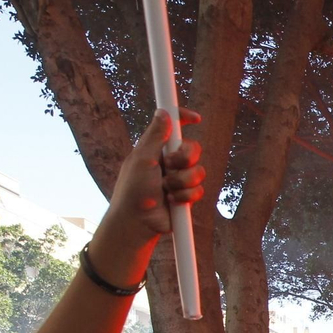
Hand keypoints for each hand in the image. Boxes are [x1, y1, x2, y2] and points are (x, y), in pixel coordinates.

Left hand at [101, 109, 205, 244]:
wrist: (139, 220)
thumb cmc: (133, 189)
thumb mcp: (142, 158)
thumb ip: (154, 135)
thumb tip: (163, 112)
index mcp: (156, 148)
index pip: (173, 128)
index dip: (184, 120)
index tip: (195, 119)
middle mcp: (169, 161)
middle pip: (193, 148)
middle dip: (185, 158)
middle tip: (170, 165)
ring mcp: (179, 179)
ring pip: (199, 171)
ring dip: (183, 181)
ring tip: (166, 189)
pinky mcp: (186, 195)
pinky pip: (199, 190)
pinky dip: (185, 196)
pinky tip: (172, 201)